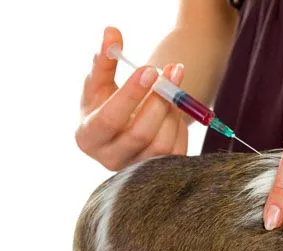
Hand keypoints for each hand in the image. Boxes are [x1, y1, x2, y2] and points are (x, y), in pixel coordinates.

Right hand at [76, 27, 187, 170]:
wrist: (122, 130)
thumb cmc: (107, 104)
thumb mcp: (101, 84)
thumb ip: (105, 60)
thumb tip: (112, 32)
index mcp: (88, 137)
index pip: (109, 119)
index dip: (130, 94)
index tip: (150, 69)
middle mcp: (109, 159)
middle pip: (139, 133)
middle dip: (160, 100)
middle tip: (174, 70)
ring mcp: (135, 169)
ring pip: (162, 143)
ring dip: (172, 111)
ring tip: (172, 90)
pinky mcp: (158, 171)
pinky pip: (176, 151)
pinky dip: (180, 126)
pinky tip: (174, 111)